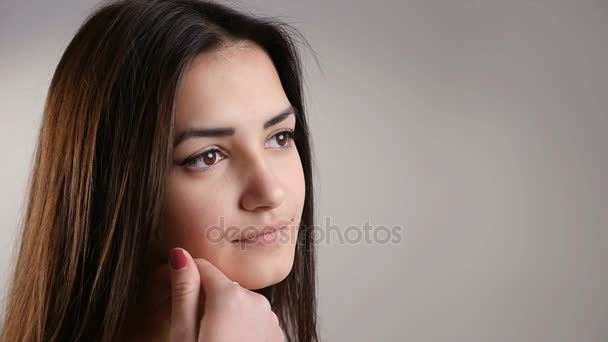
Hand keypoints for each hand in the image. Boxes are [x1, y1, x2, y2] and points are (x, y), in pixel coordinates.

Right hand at [168, 247, 284, 341]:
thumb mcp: (184, 334)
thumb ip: (183, 293)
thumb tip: (179, 254)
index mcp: (230, 296)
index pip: (201, 267)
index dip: (179, 275)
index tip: (162, 286)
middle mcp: (256, 301)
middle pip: (220, 287)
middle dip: (200, 299)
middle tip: (178, 321)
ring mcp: (270, 319)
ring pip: (237, 304)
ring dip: (220, 314)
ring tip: (202, 336)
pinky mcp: (277, 335)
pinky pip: (252, 320)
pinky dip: (238, 327)